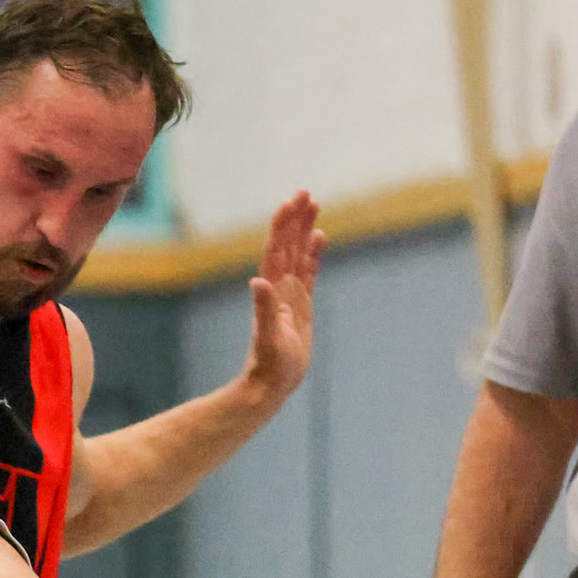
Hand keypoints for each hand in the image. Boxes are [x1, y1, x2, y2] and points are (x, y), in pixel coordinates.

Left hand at [237, 191, 325, 411]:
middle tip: (305, 193)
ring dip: (304, 230)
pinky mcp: (301, 306)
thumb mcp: (268, 338)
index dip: (282, 227)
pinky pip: (309, 273)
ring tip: (313, 205)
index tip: (291, 203)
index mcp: (270, 291)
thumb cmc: (269, 365)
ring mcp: (290, 296)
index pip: (276, 251)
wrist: (271, 384)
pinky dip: (314, 254)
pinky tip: (320, 237)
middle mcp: (278, 289)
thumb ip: (263, 310)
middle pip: (287, 246)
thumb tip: (257, 283)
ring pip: (298, 255)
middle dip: (295, 220)